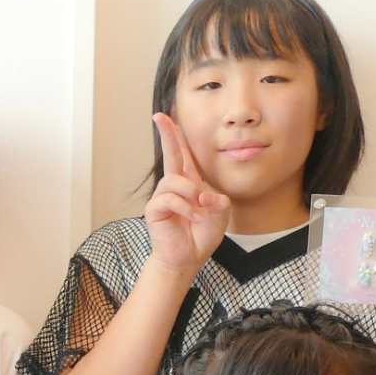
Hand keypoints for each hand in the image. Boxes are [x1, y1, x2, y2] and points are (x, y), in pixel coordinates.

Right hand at [144, 112, 230, 276]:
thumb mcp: (220, 216)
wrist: (187, 258)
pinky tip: (193, 218)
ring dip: (190, 194)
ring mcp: (162, 197)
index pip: (182, 155)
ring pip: (174, 180)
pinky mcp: (155, 210)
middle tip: (159, 117)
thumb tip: (206, 196)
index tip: (167, 117)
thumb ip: (219, 202)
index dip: (175, 136)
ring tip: (199, 211)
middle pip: (169, 155)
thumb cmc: (201, 235)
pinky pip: (169, 199)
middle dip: (166, 135)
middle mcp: (174, 186)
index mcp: (189, 183)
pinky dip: (184, 208)